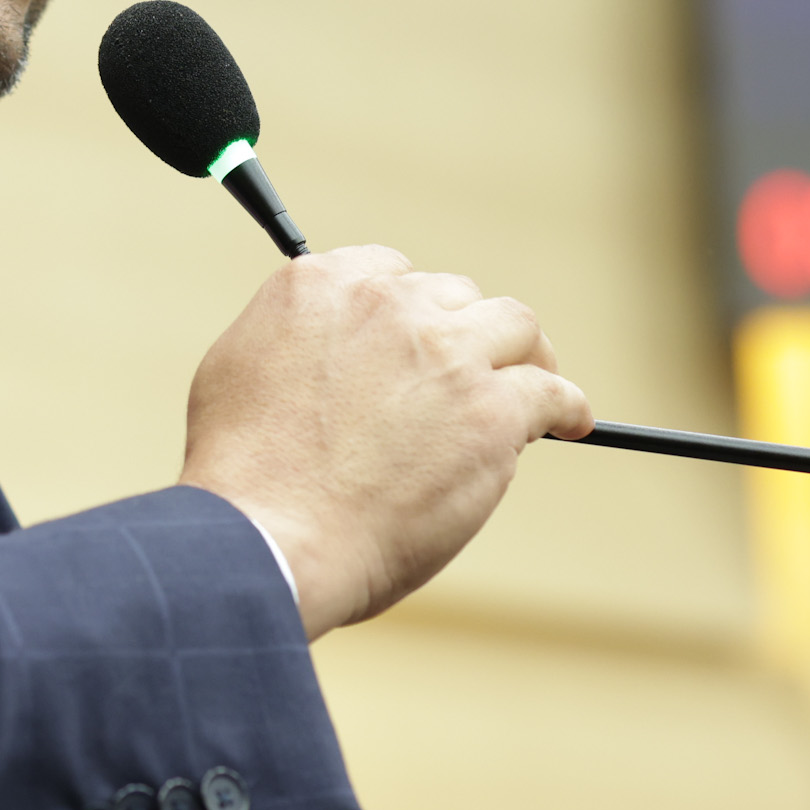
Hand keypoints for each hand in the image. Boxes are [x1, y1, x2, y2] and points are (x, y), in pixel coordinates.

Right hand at [178, 245, 591, 638]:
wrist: (269, 536)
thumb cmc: (243, 477)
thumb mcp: (237, 367)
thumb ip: (292, 337)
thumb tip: (326, 346)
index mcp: (321, 285)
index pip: (392, 272)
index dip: (412, 313)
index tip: (422, 342)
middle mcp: (388, 304)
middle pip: (455, 295)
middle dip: (463, 332)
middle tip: (473, 373)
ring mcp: (446, 354)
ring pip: (513, 325)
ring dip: (524, 353)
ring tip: (536, 384)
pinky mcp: (491, 412)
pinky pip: (552, 392)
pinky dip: (567, 405)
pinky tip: (572, 421)